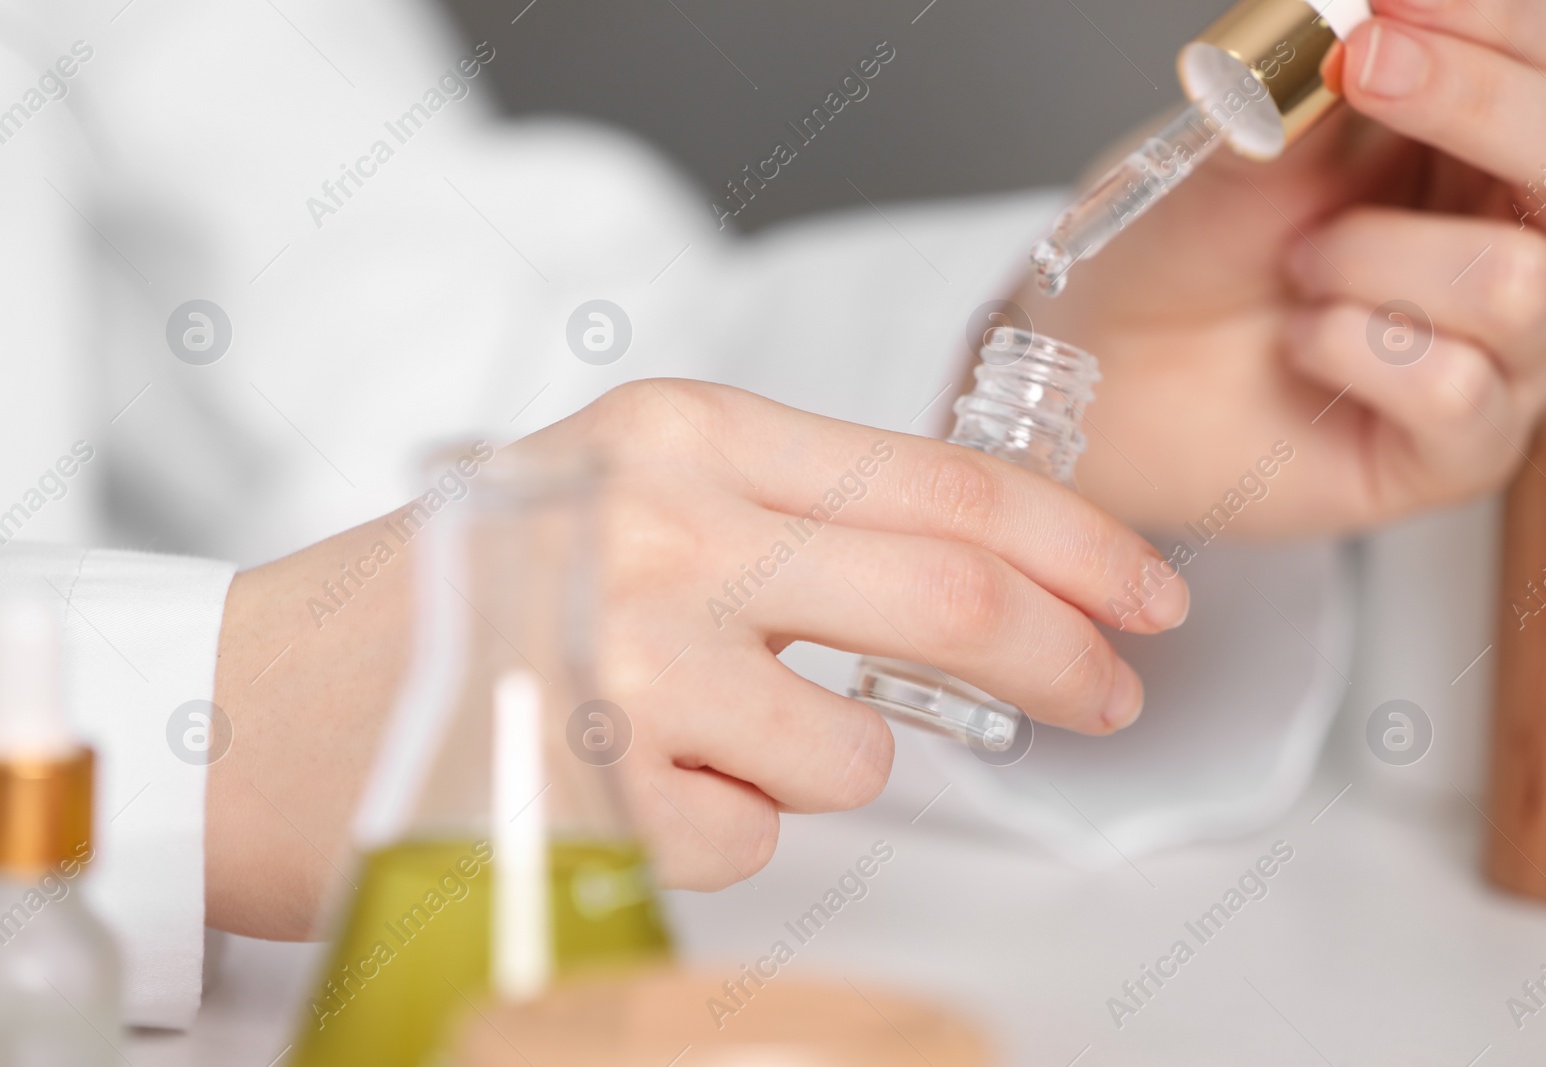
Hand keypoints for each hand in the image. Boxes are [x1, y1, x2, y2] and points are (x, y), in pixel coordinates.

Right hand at [208, 380, 1188, 935]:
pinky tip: (623, 785)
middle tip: (1105, 696)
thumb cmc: (450, 595)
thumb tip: (974, 574)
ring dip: (816, 765)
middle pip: (951, 600)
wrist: (255, 704)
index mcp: (682, 432)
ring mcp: (634, 662)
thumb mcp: (621, 488)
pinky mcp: (602, 792)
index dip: (1077, 545)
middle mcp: (666, 528)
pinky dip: (720, 826)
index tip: (1143, 595)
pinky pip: (756, 838)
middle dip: (1061, 659)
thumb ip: (788, 511)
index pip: (944, 484)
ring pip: (859, 754)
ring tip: (697, 736)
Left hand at [1017, 0, 1545, 536]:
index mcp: (1483, 140)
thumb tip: (1366, 5)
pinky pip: (1457, 391)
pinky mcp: (1462, 451)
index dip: (1499, 20)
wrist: (1106, 369)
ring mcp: (1507, 352)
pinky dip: (1351, 350)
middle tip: (1359, 64)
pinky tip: (1300, 344)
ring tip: (1298, 267)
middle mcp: (1523, 239)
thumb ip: (1314, 77)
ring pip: (1517, 282)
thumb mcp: (1238, 140)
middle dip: (1479, 101)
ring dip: (1372, 258)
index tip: (1392, 1)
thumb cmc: (1181, 250)